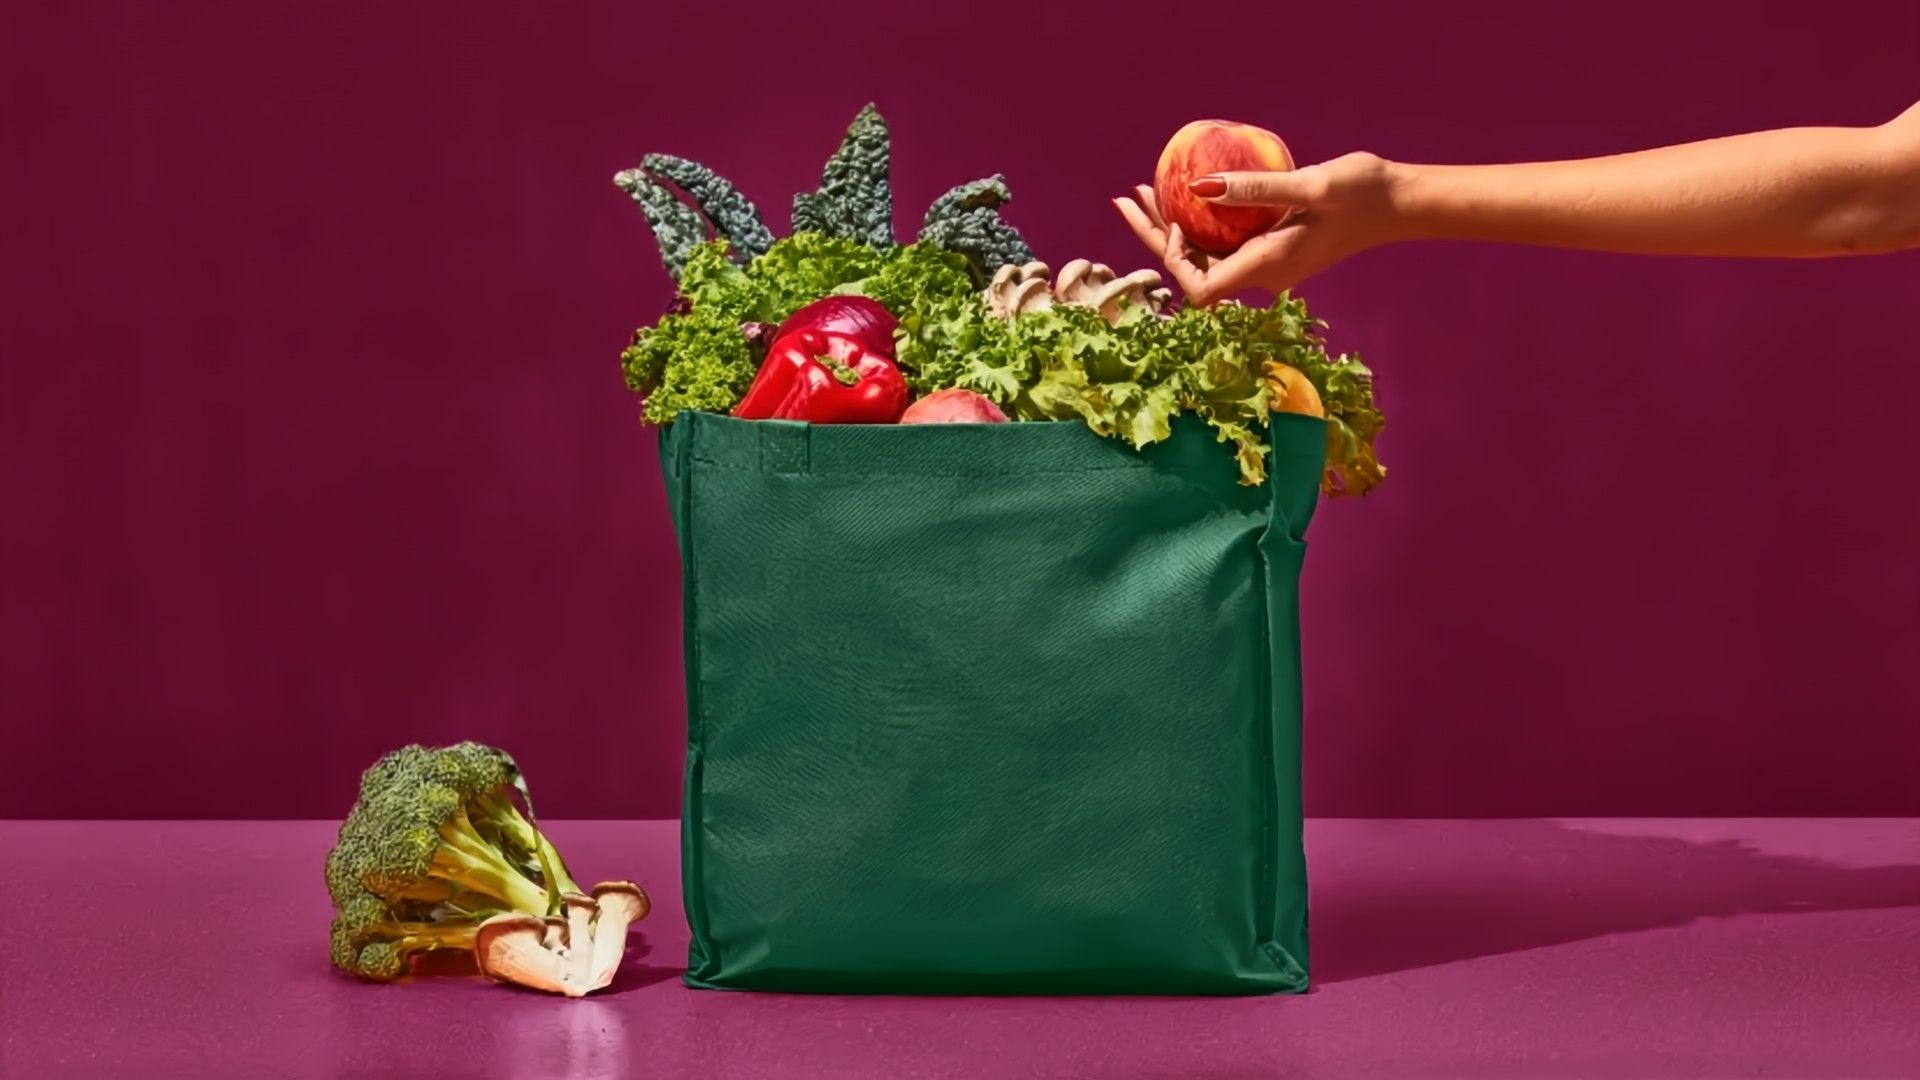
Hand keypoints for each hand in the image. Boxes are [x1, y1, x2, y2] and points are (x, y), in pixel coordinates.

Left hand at [1113, 152, 1397, 304]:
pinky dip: (1200, 220)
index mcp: (1267, 266)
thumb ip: (1254, 189)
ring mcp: (1266, 262)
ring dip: (1172, 226)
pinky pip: (1225, 241)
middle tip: (1127, 197)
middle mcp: (1261, 272)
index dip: (1175, 261)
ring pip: (1206, 254)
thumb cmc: (1362, 194)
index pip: (1200, 289)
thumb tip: (1198, 187)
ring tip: (1146, 189)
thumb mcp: (1310, 185)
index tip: (1177, 220)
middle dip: (1155, 236)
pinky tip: (1188, 192)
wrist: (1398, 204)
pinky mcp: (1272, 247)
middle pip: (1193, 270)